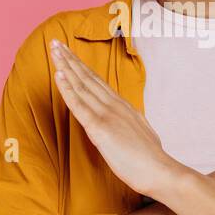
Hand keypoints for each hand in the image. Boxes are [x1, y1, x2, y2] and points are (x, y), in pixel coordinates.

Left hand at [49, 38, 177, 197]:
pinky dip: (67, 88)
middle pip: (87, 78)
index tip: (70, 53)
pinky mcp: (99, 128)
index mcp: (123, 107)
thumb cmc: (151, 160)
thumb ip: (129, 124)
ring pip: (81, 85)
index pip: (98, 82)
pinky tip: (58, 74)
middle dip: (70, 59)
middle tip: (55, 42)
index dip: (82, 67)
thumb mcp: (140, 134)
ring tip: (54, 50)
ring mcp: (107, 115)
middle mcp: (114, 105)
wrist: (161, 172)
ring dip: (65, 66)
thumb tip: (126, 123)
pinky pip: (79, 105)